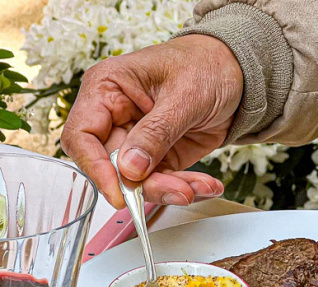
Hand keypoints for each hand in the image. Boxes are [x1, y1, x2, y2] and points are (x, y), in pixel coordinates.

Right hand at [61, 35, 243, 208]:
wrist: (234, 70)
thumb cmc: (204, 63)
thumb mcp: (184, 95)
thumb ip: (156, 132)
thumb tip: (130, 168)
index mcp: (107, 89)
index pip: (82, 135)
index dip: (96, 167)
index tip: (118, 192)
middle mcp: (115, 117)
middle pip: (112, 166)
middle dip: (145, 185)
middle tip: (179, 191)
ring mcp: (136, 140)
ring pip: (138, 181)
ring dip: (170, 190)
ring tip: (200, 188)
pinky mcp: (158, 157)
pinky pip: (162, 181)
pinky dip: (184, 188)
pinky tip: (206, 185)